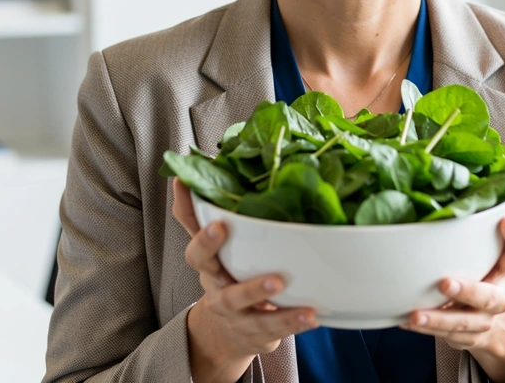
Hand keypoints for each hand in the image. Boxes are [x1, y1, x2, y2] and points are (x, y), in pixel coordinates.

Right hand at [172, 177, 319, 382]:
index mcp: (208, 261)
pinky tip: (311, 314)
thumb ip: (212, 213)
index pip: (193, 239)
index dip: (197, 224)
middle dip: (213, 248)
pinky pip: (271, 328)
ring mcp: (232, 311)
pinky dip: (291, 321)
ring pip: (239, 302)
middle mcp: (214, 284)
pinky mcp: (254, 332)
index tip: (216, 216)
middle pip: (206, 268)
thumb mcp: (219, 250)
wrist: (226, 336)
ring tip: (280, 282)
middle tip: (226, 230)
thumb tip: (198, 169)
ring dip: (257, 291)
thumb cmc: (228, 279)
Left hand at [400, 177, 504, 382]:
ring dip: (439, 319)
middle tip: (446, 282)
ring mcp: (480, 320)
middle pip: (490, 298)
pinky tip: (404, 320)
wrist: (498, 326)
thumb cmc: (494, 271)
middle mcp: (498, 297)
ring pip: (463, 323)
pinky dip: (424, 329)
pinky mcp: (462, 337)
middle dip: (470, 291)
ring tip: (416, 314)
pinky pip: (443, 336)